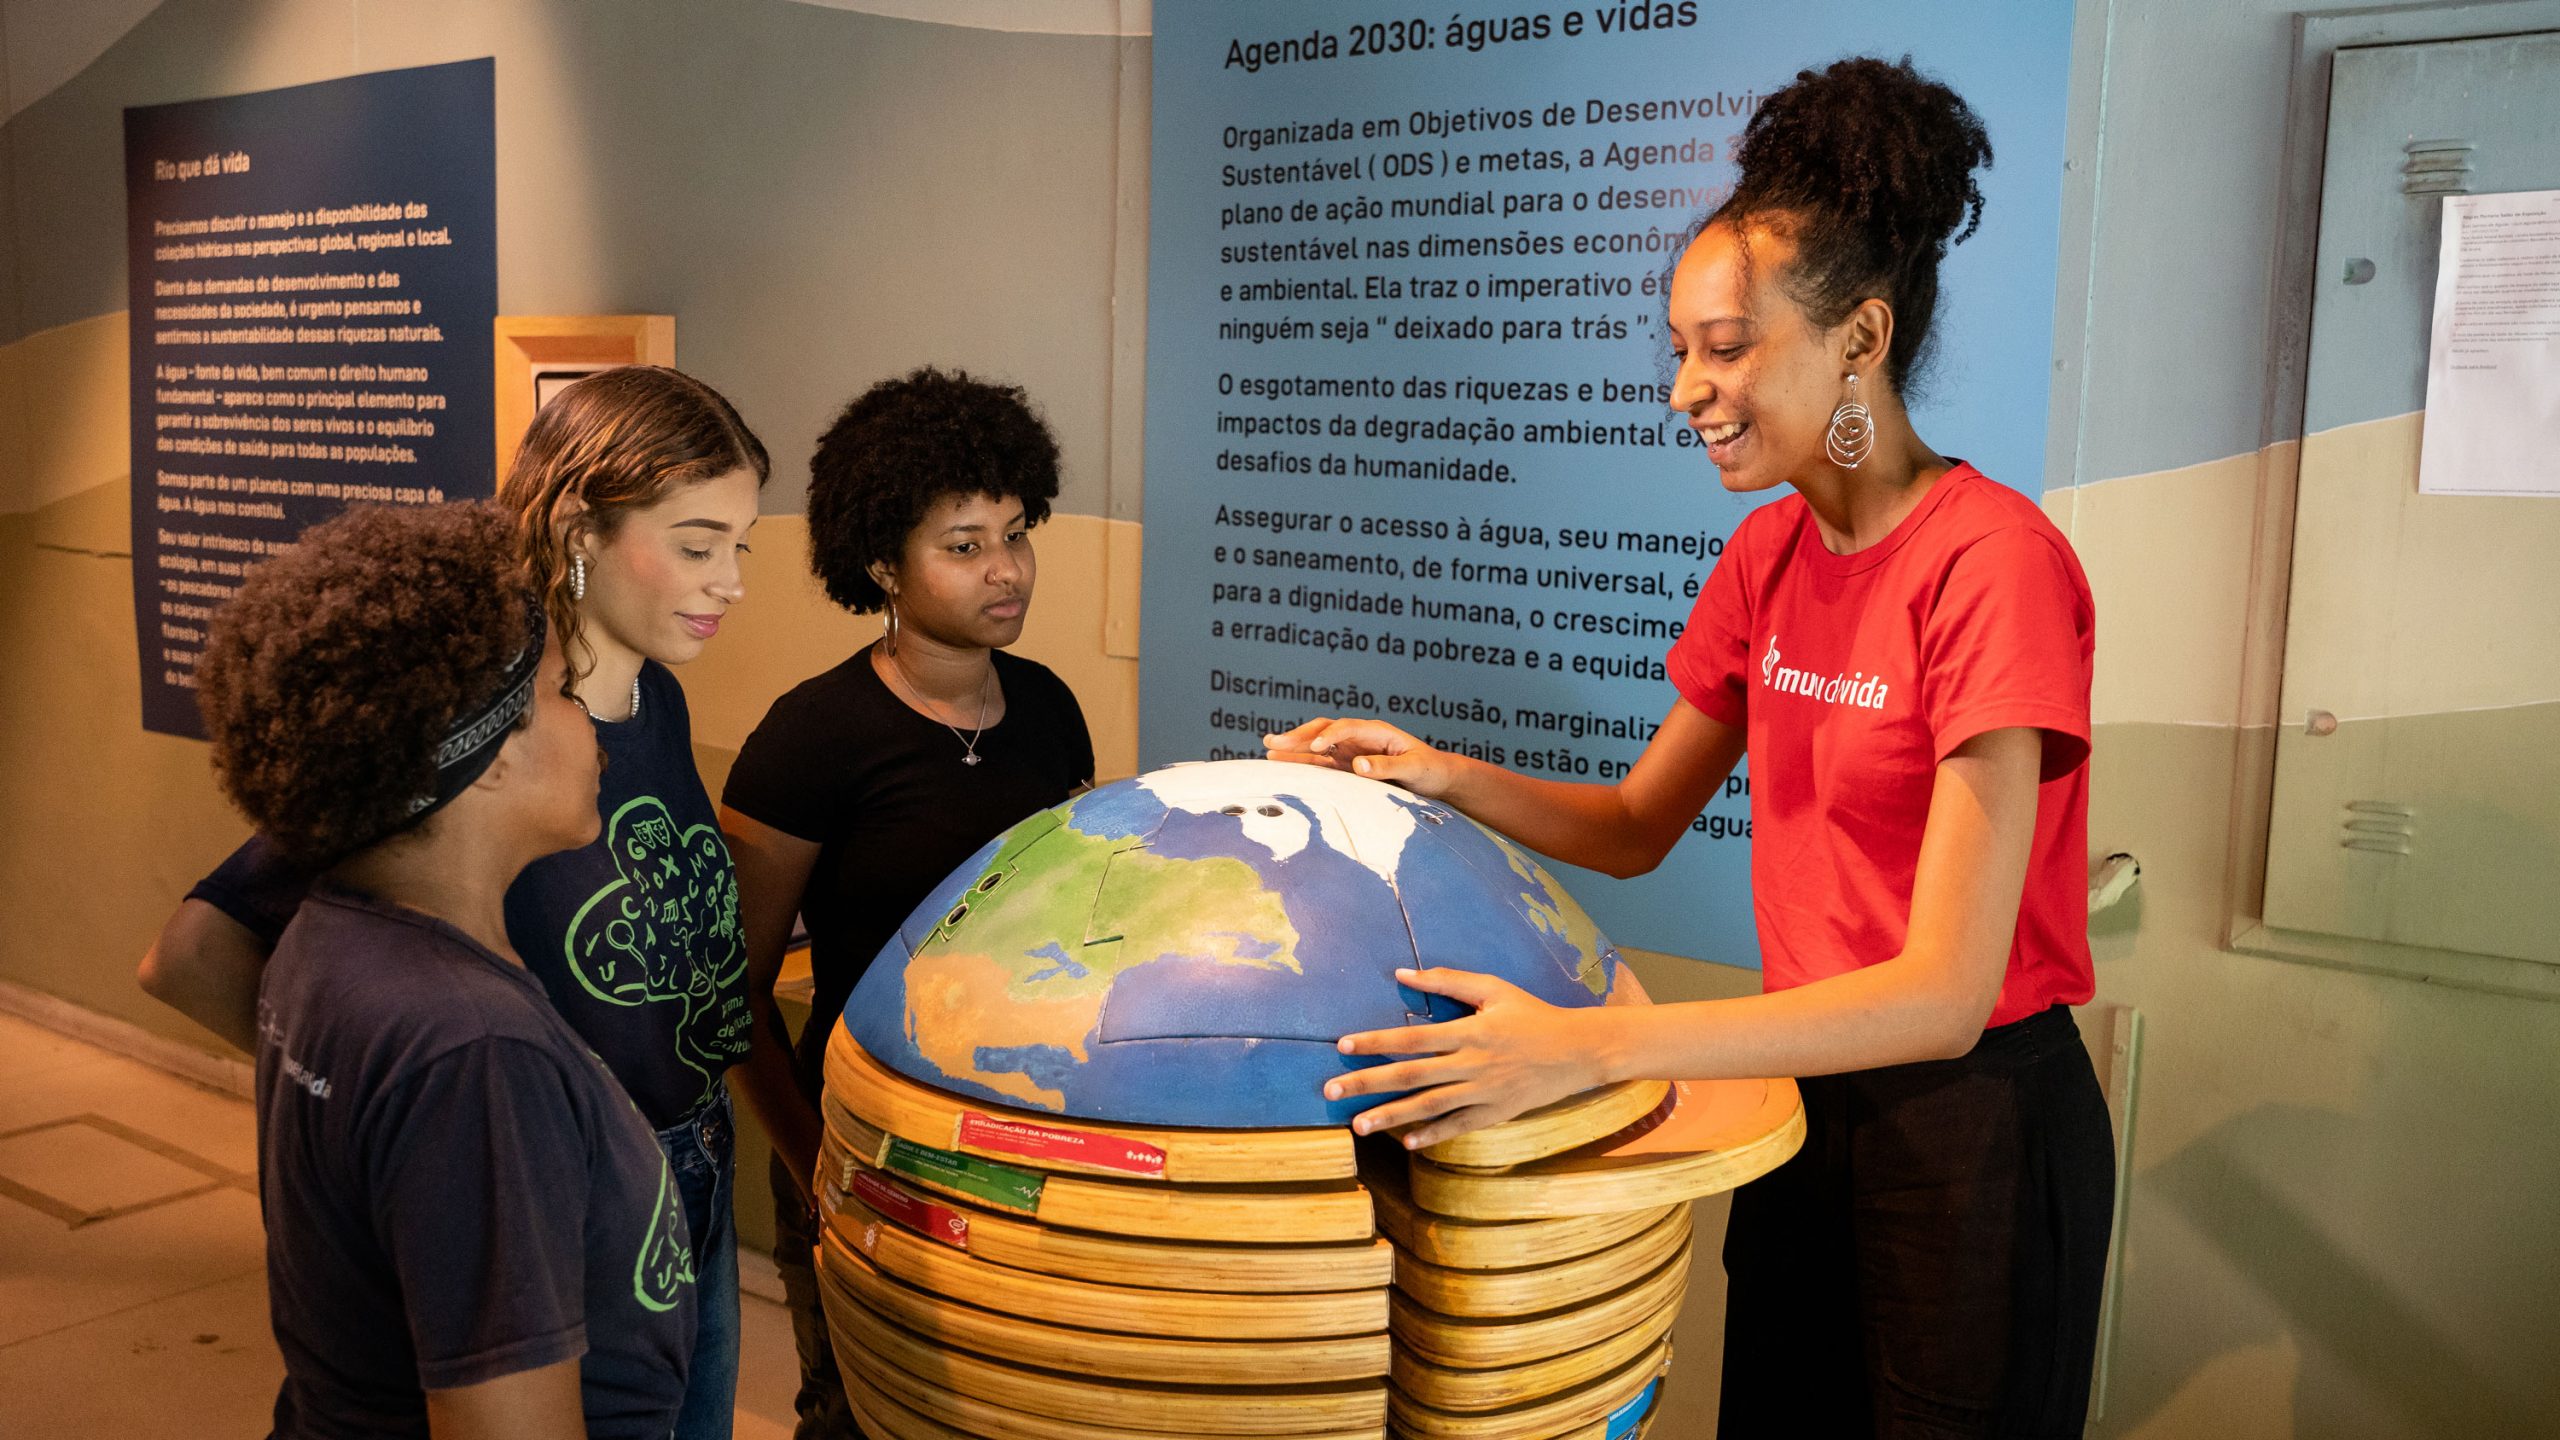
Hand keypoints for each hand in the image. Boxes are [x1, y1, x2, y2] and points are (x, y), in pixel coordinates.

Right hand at [1263, 716, 1460, 798]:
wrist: (1436, 778)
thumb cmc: (1429, 770)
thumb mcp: (1414, 769)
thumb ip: (1387, 766)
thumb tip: (1359, 766)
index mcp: (1376, 732)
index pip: (1346, 728)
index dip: (1330, 736)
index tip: (1316, 748)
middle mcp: (1358, 738)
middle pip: (1323, 731)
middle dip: (1298, 736)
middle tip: (1272, 741)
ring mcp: (1350, 751)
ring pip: (1316, 746)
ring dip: (1293, 747)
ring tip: (1268, 748)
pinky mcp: (1346, 766)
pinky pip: (1320, 762)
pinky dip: (1301, 762)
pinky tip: (1281, 763)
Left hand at [1323, 967, 1607, 1147]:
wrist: (1578, 1050)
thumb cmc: (1532, 1014)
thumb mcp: (1493, 989)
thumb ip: (1448, 981)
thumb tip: (1401, 973)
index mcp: (1469, 1031)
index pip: (1412, 1038)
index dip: (1376, 1041)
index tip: (1343, 1045)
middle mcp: (1472, 1065)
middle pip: (1411, 1076)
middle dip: (1368, 1083)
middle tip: (1331, 1091)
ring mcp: (1484, 1093)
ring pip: (1429, 1106)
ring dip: (1390, 1116)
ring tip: (1358, 1125)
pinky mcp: (1496, 1113)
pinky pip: (1459, 1126)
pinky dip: (1432, 1135)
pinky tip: (1406, 1142)